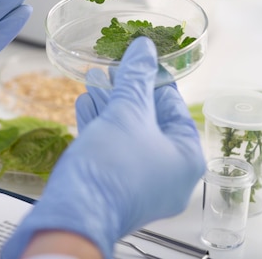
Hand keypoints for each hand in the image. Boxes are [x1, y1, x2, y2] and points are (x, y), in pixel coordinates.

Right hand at [1, 37, 204, 258]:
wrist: (75, 214)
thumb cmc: (111, 166)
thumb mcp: (126, 112)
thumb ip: (136, 77)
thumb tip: (144, 48)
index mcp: (186, 157)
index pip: (173, 106)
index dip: (152, 78)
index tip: (137, 58)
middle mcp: (169, 174)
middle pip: (148, 120)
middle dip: (124, 91)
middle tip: (109, 68)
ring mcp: (142, 183)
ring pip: (126, 134)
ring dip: (108, 106)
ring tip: (93, 79)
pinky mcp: (116, 187)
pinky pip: (113, 149)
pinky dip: (99, 126)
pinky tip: (85, 105)